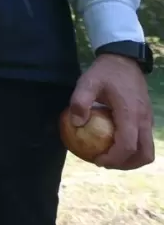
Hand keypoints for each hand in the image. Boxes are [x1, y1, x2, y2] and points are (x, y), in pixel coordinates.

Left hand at [68, 53, 154, 169]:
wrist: (124, 59)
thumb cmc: (105, 72)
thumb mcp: (87, 82)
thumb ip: (80, 101)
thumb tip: (75, 123)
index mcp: (131, 114)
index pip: (127, 146)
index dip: (113, 158)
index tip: (96, 160)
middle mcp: (144, 120)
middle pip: (144, 155)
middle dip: (125, 164)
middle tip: (104, 161)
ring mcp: (148, 120)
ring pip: (147, 150)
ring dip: (131, 159)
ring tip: (110, 156)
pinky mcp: (147, 118)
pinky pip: (144, 141)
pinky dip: (133, 149)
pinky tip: (114, 143)